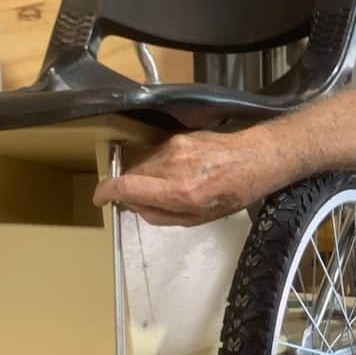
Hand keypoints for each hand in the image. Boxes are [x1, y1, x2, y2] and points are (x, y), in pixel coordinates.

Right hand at [92, 129, 288, 225]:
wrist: (255, 159)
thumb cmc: (231, 194)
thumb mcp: (197, 218)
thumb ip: (161, 215)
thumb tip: (133, 207)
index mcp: (180, 191)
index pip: (127, 185)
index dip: (106, 192)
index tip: (100, 198)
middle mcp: (173, 165)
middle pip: (131, 175)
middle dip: (129, 189)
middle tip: (141, 201)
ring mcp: (175, 147)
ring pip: (142, 164)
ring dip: (144, 177)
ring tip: (167, 187)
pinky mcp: (179, 136)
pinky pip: (155, 154)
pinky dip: (157, 167)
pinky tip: (177, 173)